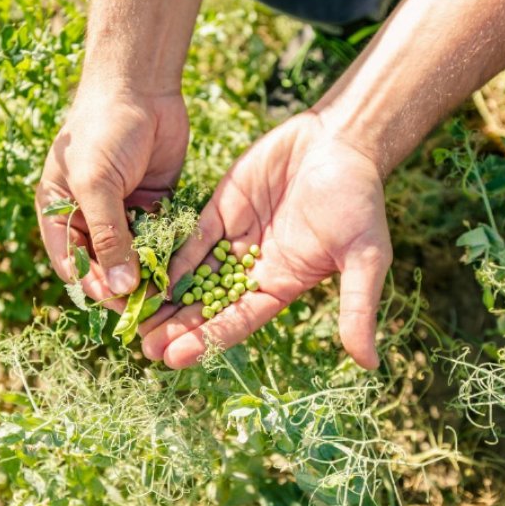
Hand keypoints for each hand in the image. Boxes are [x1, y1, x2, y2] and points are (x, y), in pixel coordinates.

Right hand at [35, 86, 188, 309]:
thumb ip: (109, 235)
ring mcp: (123, 212)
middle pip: (106, 265)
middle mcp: (91, 217)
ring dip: (148, 275)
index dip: (92, 285)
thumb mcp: (96, 183)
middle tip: (147, 308)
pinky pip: (161, 238)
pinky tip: (182, 271)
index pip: (72, 263)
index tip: (116, 304)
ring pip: (135, 256)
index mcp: (61, 212)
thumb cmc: (103, 131)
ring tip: (167, 297)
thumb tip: (121, 286)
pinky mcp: (154, 205)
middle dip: (124, 286)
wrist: (140, 87)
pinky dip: (169, 254)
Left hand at [140, 112, 391, 368]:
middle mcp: (253, 268)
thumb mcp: (366, 257)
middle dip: (176, 326)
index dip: (207, 340)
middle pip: (207, 305)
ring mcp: (235, 239)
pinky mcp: (220, 209)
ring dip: (165, 297)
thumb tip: (370, 364)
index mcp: (282, 285)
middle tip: (143, 347)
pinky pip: (191, 238)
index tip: (175, 358)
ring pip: (193, 274)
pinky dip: (170, 255)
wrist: (341, 141)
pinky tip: (144, 271)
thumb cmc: (360, 200)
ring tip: (134, 318)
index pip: (238, 320)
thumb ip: (358, 307)